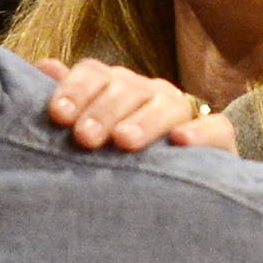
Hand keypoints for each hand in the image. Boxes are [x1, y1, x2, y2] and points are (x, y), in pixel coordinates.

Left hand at [35, 58, 236, 153]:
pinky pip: (216, 127)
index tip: (58, 116)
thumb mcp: (89, 130)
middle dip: (103, 111)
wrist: (172, 196)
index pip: (94, 73)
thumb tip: (44, 65)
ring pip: (168, 104)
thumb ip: (69, 98)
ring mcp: (184, 113)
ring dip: (145, 120)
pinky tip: (180, 142)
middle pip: (126, 87)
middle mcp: (149, 93)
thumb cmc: (116, 160)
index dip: (75, 89)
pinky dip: (200, 132)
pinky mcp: (218, 140)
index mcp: (115, 87)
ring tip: (124, 141)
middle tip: (84, 138)